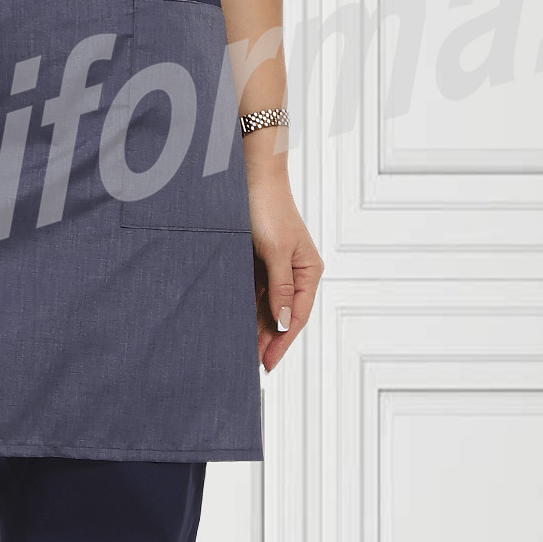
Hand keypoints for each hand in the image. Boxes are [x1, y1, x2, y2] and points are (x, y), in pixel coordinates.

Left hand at [245, 147, 320, 373]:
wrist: (249, 177)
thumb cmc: (267, 208)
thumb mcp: (276, 251)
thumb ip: (280, 288)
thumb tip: (283, 323)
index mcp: (308, 270)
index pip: (296, 316)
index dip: (281, 342)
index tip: (267, 363)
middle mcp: (294, 272)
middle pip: (281, 315)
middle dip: (266, 340)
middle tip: (249, 364)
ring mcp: (275, 268)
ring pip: (265, 306)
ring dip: (254, 327)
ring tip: (240, 350)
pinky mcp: (257, 262)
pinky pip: (252, 293)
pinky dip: (245, 308)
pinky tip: (234, 323)